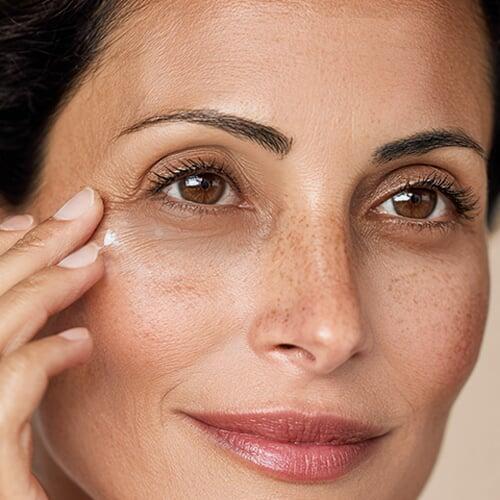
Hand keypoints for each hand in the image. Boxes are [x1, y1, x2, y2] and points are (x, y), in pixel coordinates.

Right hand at [0, 187, 104, 498]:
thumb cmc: (22, 474)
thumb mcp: (12, 417)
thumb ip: (21, 369)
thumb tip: (65, 330)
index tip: (32, 222)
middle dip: (27, 248)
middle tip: (80, 209)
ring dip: (42, 288)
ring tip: (94, 260)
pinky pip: (3, 394)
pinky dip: (41, 360)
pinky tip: (81, 346)